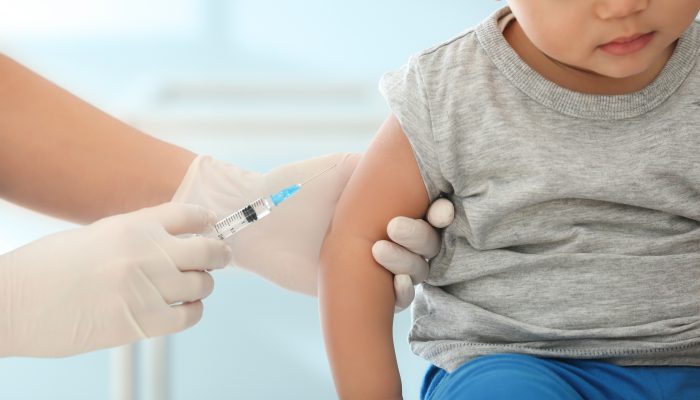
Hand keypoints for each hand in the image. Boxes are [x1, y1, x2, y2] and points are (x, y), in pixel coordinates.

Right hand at [0, 203, 230, 356]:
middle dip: (218, 254)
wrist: (12, 303)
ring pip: (204, 283)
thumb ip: (139, 235)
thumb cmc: (49, 268)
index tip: (210, 228)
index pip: (191, 214)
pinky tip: (182, 308)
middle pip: (209, 249)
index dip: (206, 222)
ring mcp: (147, 287)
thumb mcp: (98, 236)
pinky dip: (193, 310)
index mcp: (134, 225)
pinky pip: (191, 315)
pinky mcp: (142, 322)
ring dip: (202, 284)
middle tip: (217, 258)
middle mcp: (146, 252)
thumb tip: (176, 242)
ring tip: (190, 286)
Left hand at [172, 154, 454, 309]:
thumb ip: (380, 168)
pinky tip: (397, 284)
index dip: (442, 213)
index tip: (439, 209)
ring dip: (411, 264)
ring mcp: (377, 265)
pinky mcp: (361, 291)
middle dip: (422, 238)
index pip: (430, 212)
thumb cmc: (295, 188)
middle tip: (395, 228)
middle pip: (429, 243)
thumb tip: (418, 161)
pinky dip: (403, 293)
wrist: (255, 220)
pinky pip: (395, 299)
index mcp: (388, 205)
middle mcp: (388, 235)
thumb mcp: (340, 170)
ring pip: (417, 271)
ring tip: (382, 251)